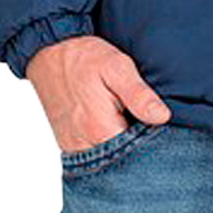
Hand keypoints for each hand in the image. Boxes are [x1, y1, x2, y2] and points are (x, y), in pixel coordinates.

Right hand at [25, 35, 171, 153]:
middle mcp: (84, 146)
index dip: (151, 138)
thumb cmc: (84, 57)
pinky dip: (104, 143)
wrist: (49, 52)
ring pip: (107, 160)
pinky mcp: (67, 143)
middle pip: (122, 160)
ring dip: (120, 144)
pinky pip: (92, 154)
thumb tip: (163, 117)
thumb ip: (139, 95)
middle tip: (138, 112)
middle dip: (136, 143)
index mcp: (100, 130)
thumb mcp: (117, 67)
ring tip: (124, 115)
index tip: (155, 119)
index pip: (138, 153)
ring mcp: (73, 147)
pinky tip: (111, 122)